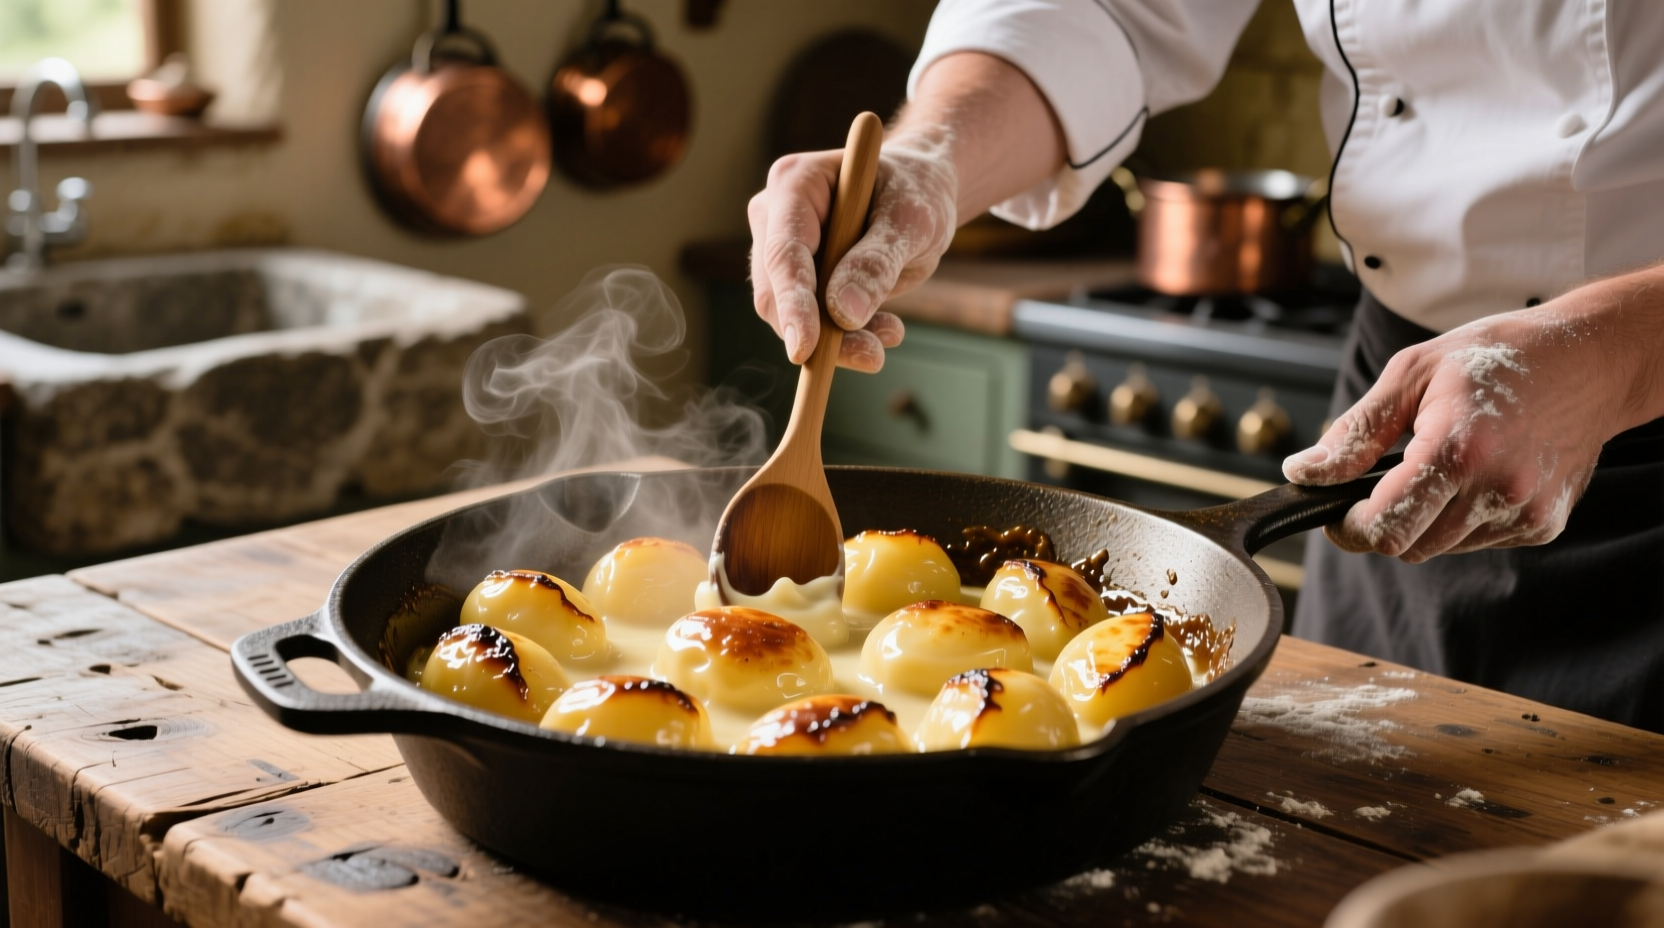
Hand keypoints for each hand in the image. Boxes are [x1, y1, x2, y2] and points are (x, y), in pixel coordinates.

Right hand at [747, 138, 956, 371]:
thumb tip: (843, 313)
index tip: (804, 348)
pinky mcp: (799, 280)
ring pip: (789, 315)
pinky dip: (845, 337)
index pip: (783, 252)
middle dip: (819, 332)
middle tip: (872, 356)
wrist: (923, 194)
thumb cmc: (917, 191)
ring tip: (890, 336)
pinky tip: (885, 329)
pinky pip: (810, 322)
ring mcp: (782, 249)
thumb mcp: (911, 221)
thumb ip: (877, 262)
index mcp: (795, 182)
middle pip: (776, 290)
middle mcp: (775, 215)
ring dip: (838, 340)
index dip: (792, 302)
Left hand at [1283, 280, 1663, 561]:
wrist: (1589, 360)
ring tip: (1439, 467)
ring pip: (1440, 548)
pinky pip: (1477, 542)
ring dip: (1423, 521)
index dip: (1348, 528)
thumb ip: (1354, 433)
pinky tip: (1475, 475)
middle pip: (1407, 547)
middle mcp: (1495, 489)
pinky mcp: (1543, 525)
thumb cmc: (1496, 357)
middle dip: (1382, 523)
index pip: (1383, 528)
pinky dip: (1460, 519)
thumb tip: (1302, 472)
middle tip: (1383, 483)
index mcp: (1456, 450)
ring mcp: (1524, 512)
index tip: (1337, 511)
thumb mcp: (1412, 374)